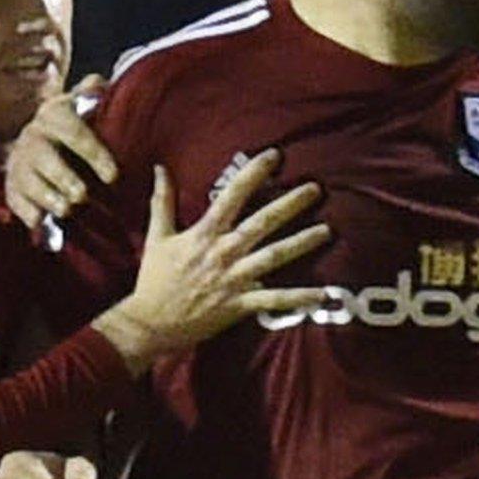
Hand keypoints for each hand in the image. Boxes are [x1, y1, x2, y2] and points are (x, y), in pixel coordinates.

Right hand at [5, 75, 118, 230]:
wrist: (37, 140)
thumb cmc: (73, 126)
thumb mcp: (83, 106)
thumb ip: (93, 97)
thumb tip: (101, 82)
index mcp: (54, 114)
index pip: (73, 131)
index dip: (93, 152)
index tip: (113, 175)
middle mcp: (32, 137)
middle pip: (45, 158)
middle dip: (64, 177)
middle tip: (83, 195)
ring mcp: (19, 163)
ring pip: (29, 181)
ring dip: (48, 196)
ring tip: (68, 209)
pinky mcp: (12, 186)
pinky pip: (16, 200)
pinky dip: (28, 213)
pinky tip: (40, 224)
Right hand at [94, 150, 331, 371]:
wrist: (150, 323)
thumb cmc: (154, 279)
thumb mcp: (156, 236)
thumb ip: (162, 201)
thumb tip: (161, 169)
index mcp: (204, 234)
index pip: (232, 196)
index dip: (253, 174)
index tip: (274, 155)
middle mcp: (223, 252)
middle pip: (262, 222)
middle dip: (290, 204)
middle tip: (316, 188)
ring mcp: (234, 278)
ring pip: (274, 256)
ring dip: (302, 243)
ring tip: (327, 230)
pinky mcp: (240, 304)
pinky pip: (275, 299)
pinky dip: (299, 297)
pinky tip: (323, 292)